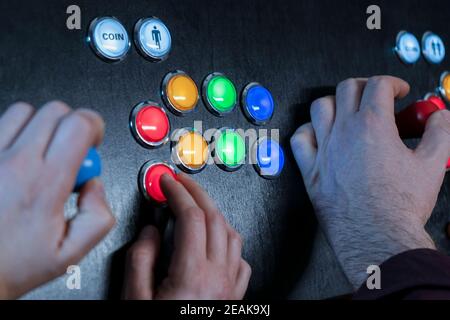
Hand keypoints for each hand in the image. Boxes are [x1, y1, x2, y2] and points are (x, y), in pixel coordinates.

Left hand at [0, 101, 114, 297]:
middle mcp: (14, 164)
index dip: (95, 126)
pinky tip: (18, 160)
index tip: (94, 142)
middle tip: (71, 152)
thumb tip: (96, 186)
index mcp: (43, 185)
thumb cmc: (10, 264)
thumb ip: (99, 218)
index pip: (78, 125)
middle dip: (73, 125)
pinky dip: (15, 135)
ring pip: (24, 112)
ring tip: (41, 155)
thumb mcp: (70, 254)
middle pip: (55, 111)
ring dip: (41, 127)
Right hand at [122, 173, 250, 299]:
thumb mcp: (134, 300)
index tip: (167, 182)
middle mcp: (217, 279)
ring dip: (215, 214)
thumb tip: (149, 233)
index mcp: (192, 276)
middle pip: (215, 218)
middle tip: (182, 181)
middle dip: (197, 193)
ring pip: (233, 235)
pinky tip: (216, 241)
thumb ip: (139, 262)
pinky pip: (240, 260)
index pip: (191, 217)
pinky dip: (228, 242)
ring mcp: (230, 287)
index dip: (178, 193)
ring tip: (198, 205)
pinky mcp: (235, 296)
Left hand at [290, 76, 449, 287]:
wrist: (376, 236)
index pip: (378, 85)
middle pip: (347, 88)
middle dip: (364, 86)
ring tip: (348, 111)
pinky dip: (309, 130)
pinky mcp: (311, 170)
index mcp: (372, 125)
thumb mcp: (432, 164)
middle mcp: (343, 132)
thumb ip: (439, 133)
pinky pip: (300, 139)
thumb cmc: (400, 205)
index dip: (392, 82)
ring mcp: (324, 150)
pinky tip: (320, 134)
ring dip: (336, 103)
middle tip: (375, 97)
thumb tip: (442, 117)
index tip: (399, 91)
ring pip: (320, 107)